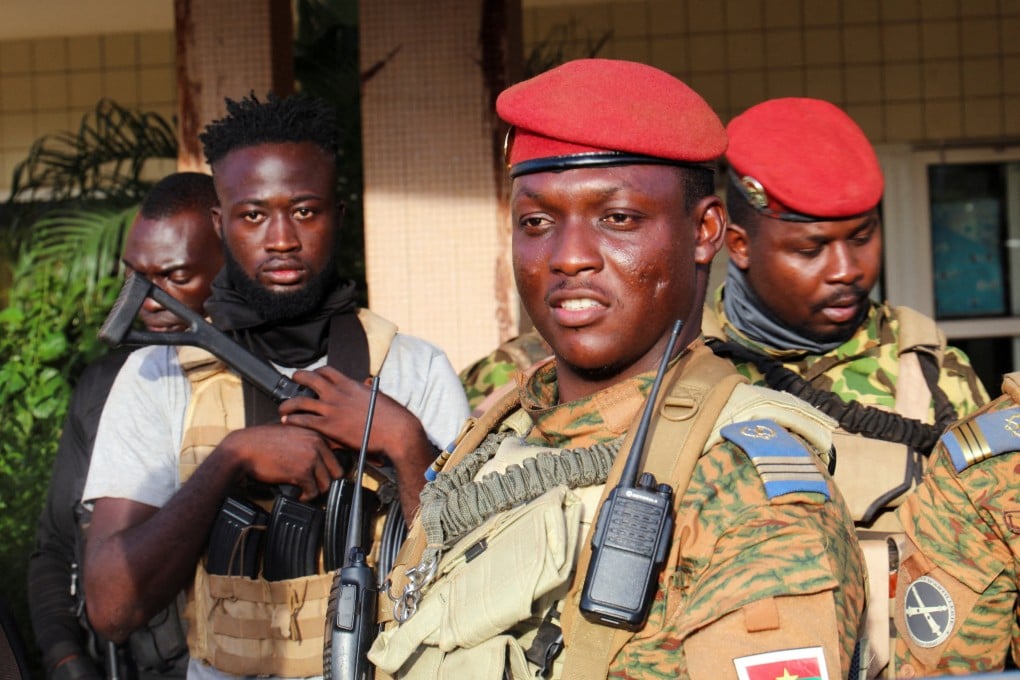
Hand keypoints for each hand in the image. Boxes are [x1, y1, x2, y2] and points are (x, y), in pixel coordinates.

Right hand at [217, 423, 343, 500]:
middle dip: (326, 480)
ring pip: (327, 483)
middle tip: (315, 485)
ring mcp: (311, 457)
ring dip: (316, 490)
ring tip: (305, 490)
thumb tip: (320, 455)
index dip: (332, 466)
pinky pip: (313, 491)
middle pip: (337, 470)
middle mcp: (317, 443)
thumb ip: (307, 440)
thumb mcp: (290, 432)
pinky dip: (306, 496)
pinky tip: (298, 494)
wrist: (243, 448)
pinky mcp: (302, 472)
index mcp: (316, 433)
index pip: (338, 453)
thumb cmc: (262, 442)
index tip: (325, 473)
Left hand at [280, 366, 420, 460]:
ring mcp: (332, 410)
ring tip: (282, 406)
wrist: (395, 431)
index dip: (317, 372)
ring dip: (288, 403)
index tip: (313, 375)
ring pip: (301, 401)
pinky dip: (292, 420)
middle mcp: (338, 394)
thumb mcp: (377, 396)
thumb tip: (366, 384)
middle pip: (310, 379)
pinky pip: (304, 420)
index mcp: (350, 385)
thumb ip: (366, 390)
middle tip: (294, 379)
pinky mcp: (329, 426)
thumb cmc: (391, 416)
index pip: (328, 371)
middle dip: (299, 377)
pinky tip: (286, 421)